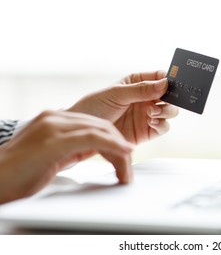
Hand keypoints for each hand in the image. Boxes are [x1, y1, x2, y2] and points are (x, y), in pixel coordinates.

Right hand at [0, 110, 132, 203]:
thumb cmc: (21, 174)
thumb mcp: (54, 155)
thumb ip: (74, 147)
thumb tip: (97, 148)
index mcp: (55, 119)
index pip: (94, 124)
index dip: (113, 139)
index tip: (125, 154)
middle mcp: (55, 117)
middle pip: (100, 125)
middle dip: (119, 146)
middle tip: (127, 167)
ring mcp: (53, 126)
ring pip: (100, 131)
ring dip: (119, 150)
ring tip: (126, 169)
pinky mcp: (54, 140)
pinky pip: (92, 138)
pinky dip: (112, 145)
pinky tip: (124, 152)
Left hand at [68, 70, 178, 144]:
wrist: (84, 133)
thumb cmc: (94, 107)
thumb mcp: (116, 94)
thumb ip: (141, 89)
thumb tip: (165, 83)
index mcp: (138, 83)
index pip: (160, 77)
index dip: (169, 79)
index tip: (171, 83)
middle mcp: (146, 98)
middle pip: (170, 95)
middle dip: (171, 97)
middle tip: (163, 100)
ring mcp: (148, 115)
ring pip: (169, 111)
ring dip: (166, 111)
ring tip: (152, 112)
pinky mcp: (147, 131)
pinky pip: (163, 127)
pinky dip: (161, 124)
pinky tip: (151, 122)